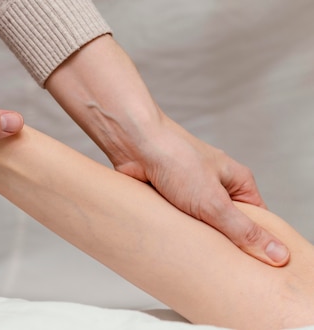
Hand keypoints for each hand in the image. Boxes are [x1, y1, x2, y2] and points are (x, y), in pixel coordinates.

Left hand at [46, 34, 289, 265]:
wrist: (133, 143)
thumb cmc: (175, 161)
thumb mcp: (214, 202)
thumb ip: (243, 230)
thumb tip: (278, 255)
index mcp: (237, 181)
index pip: (258, 220)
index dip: (256, 244)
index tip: (252, 267)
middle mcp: (216, 185)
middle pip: (227, 225)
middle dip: (222, 243)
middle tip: (219, 265)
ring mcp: (190, 190)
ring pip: (200, 224)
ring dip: (195, 236)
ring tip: (192, 252)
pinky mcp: (168, 195)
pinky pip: (177, 220)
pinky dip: (175, 229)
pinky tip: (171, 241)